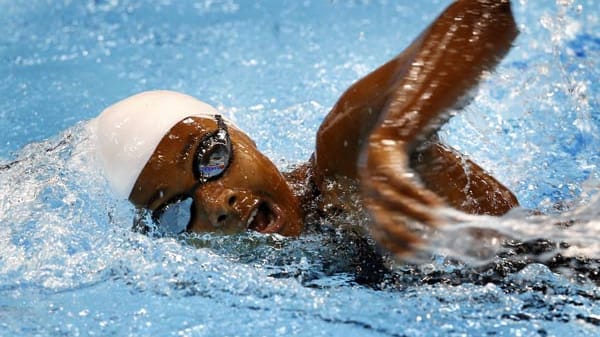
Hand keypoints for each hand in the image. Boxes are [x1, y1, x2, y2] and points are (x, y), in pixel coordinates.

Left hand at [360, 135, 443, 254]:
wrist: (382, 146)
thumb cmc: (391, 180)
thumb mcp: (393, 200)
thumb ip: (404, 217)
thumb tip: (429, 239)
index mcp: (373, 213)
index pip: (380, 237)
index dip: (396, 249)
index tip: (416, 259)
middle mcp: (373, 201)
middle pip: (386, 223)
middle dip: (405, 236)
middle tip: (425, 247)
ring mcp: (380, 186)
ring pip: (399, 204)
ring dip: (419, 215)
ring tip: (439, 225)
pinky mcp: (389, 171)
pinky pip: (407, 186)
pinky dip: (422, 196)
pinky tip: (438, 204)